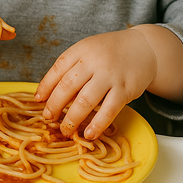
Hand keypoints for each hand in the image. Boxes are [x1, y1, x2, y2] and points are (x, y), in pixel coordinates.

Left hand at [35, 26, 182, 138]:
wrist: (144, 48)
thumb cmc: (111, 52)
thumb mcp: (89, 50)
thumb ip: (71, 67)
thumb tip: (48, 94)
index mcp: (82, 50)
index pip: (57, 69)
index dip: (45, 87)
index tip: (38, 101)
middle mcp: (94, 61)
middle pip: (67, 87)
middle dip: (54, 106)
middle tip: (48, 118)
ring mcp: (110, 76)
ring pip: (85, 101)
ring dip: (72, 119)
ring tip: (66, 130)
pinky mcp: (125, 89)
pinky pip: (108, 111)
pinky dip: (97, 124)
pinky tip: (89, 134)